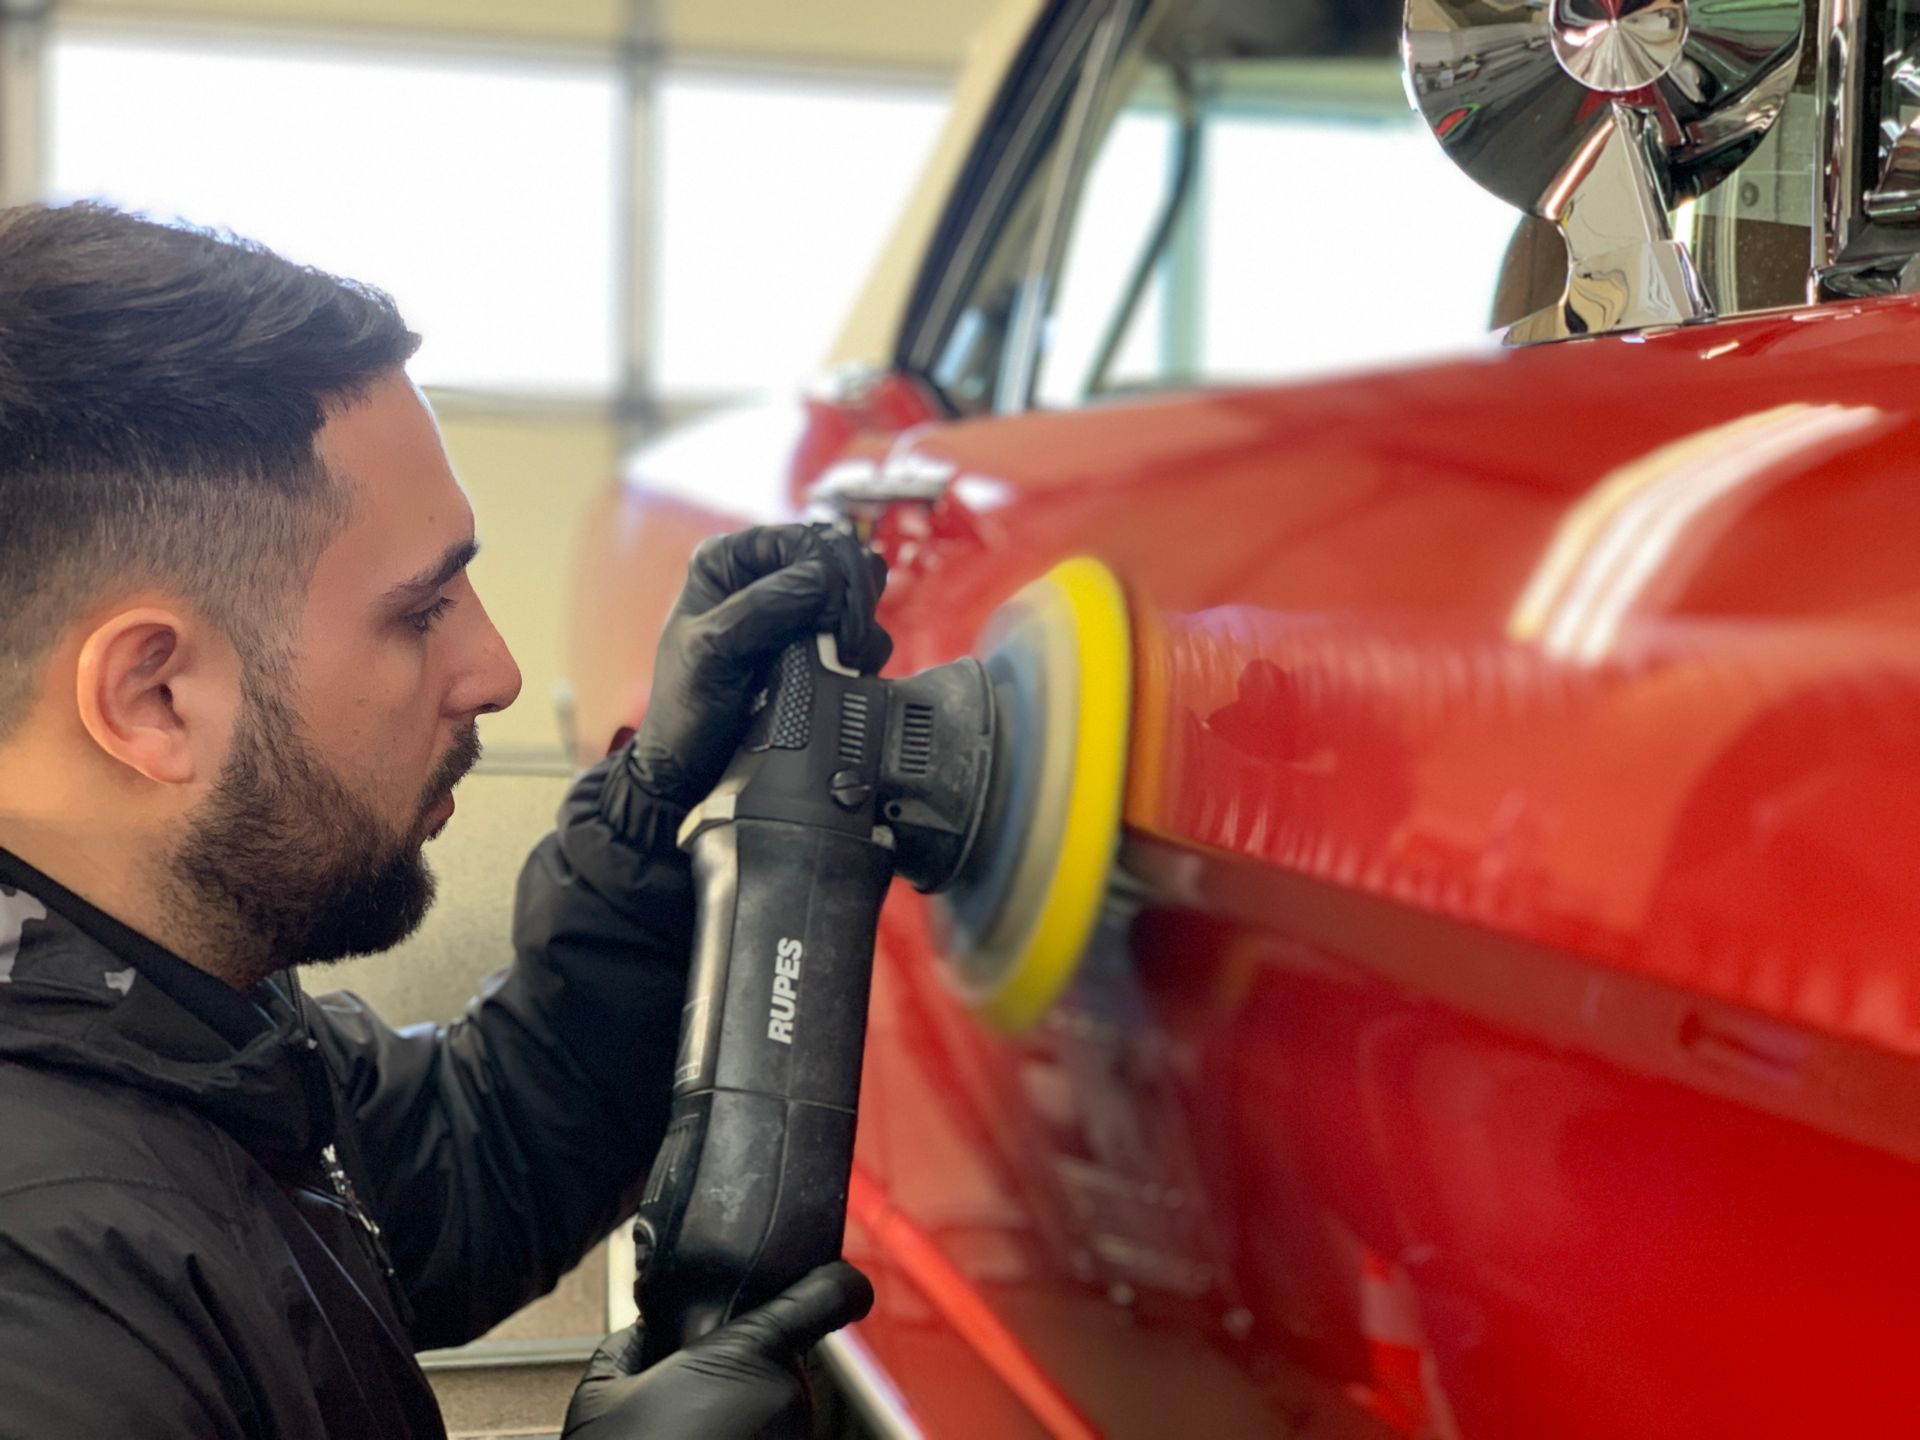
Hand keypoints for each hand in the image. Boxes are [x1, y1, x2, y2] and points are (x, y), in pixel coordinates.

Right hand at [562, 1261, 875, 1439]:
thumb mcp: (603, 1395)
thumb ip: (631, 1345)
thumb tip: (644, 1328)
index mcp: (752, 1353)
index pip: (831, 1294)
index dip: (837, 1278)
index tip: (831, 1275)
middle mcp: (788, 1394)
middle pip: (783, 1352)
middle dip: (744, 1361)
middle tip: (693, 1383)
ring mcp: (794, 1436)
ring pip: (777, 1398)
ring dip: (744, 1404)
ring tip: (691, 1428)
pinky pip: (773, 1434)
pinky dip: (746, 1436)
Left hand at [626, 525, 890, 807]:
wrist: (693, 768)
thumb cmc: (685, 710)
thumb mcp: (713, 651)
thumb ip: (763, 608)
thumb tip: (822, 580)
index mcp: (729, 562)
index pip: (803, 538)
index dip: (829, 570)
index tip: (835, 615)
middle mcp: (763, 578)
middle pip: (838, 559)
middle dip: (852, 599)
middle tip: (848, 642)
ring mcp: (792, 612)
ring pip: (856, 593)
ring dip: (861, 625)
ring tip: (847, 659)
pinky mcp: (813, 647)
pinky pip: (858, 630)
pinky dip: (863, 648)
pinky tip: (847, 670)